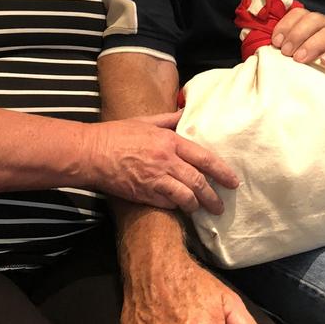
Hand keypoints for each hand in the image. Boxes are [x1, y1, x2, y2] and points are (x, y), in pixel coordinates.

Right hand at [86, 112, 238, 213]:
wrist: (91, 153)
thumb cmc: (116, 134)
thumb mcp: (145, 121)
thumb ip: (168, 119)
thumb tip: (185, 112)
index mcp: (169, 141)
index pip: (204, 158)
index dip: (222, 171)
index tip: (232, 181)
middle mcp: (166, 161)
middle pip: (199, 182)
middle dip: (213, 197)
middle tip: (221, 206)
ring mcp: (155, 180)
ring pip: (186, 197)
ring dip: (197, 205)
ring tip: (202, 211)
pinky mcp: (144, 194)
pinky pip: (168, 205)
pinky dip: (177, 208)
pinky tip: (180, 210)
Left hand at [271, 6, 324, 66]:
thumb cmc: (316, 58)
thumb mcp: (300, 49)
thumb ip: (288, 44)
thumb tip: (270, 46)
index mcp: (313, 22)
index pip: (299, 13)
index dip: (285, 25)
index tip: (276, 42)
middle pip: (314, 19)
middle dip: (297, 35)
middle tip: (287, 53)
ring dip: (312, 45)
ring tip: (300, 59)